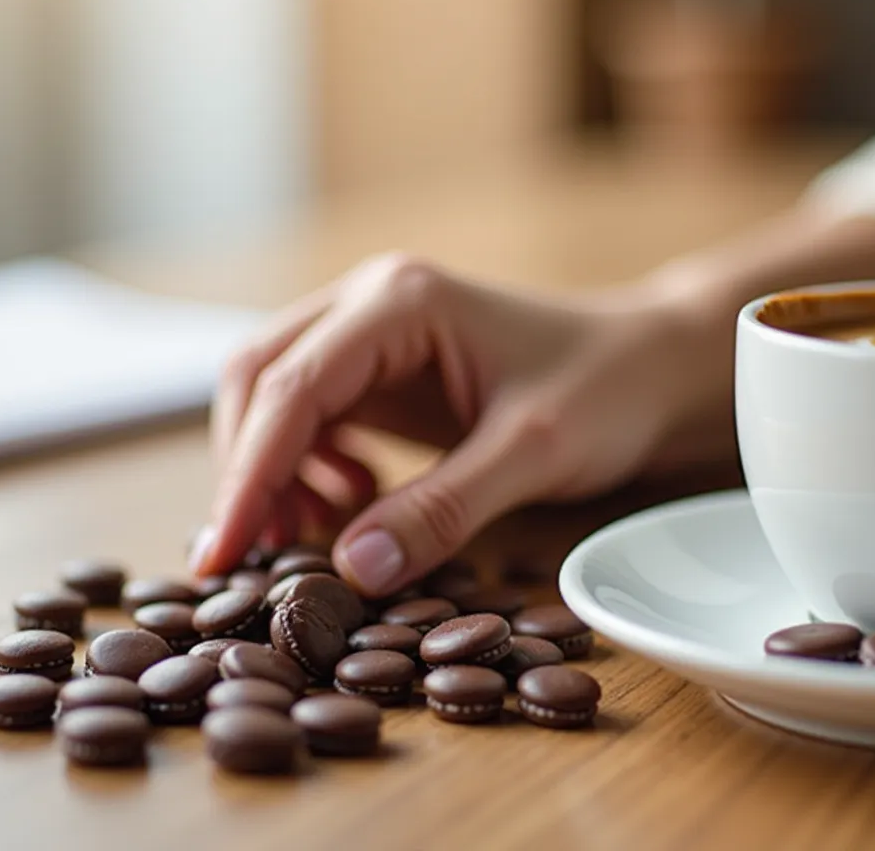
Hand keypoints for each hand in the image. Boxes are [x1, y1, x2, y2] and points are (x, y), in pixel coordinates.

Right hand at [189, 253, 722, 593]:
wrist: (654, 366)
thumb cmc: (607, 391)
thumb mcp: (532, 453)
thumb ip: (442, 510)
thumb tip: (350, 571)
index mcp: (400, 302)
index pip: (290, 388)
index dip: (246, 476)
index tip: (220, 556)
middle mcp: (371, 303)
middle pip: (258, 381)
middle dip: (246, 473)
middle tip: (249, 564)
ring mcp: (372, 332)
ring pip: (274, 398)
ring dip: (272, 473)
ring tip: (309, 539)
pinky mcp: (381, 369)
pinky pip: (310, 416)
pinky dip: (306, 468)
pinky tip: (352, 507)